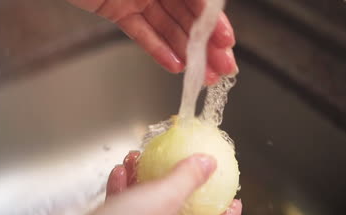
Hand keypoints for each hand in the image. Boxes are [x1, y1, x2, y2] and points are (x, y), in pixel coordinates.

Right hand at [12, 153, 241, 214]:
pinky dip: (125, 193)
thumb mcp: (162, 199)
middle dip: (179, 190)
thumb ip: (187, 179)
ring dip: (145, 184)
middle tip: (185, 172)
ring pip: (149, 212)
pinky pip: (126, 214)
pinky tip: (119, 173)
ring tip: (139, 160)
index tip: (235, 199)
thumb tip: (209, 162)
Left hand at [67, 0, 237, 84]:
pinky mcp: (118, 11)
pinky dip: (157, 49)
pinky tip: (173, 65)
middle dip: (205, 44)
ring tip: (200, 75)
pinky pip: (141, 32)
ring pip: (167, 28)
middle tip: (221, 68)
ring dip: (185, 53)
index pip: (200, 1)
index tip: (226, 43)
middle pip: (187, 17)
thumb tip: (210, 3)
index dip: (214, 22)